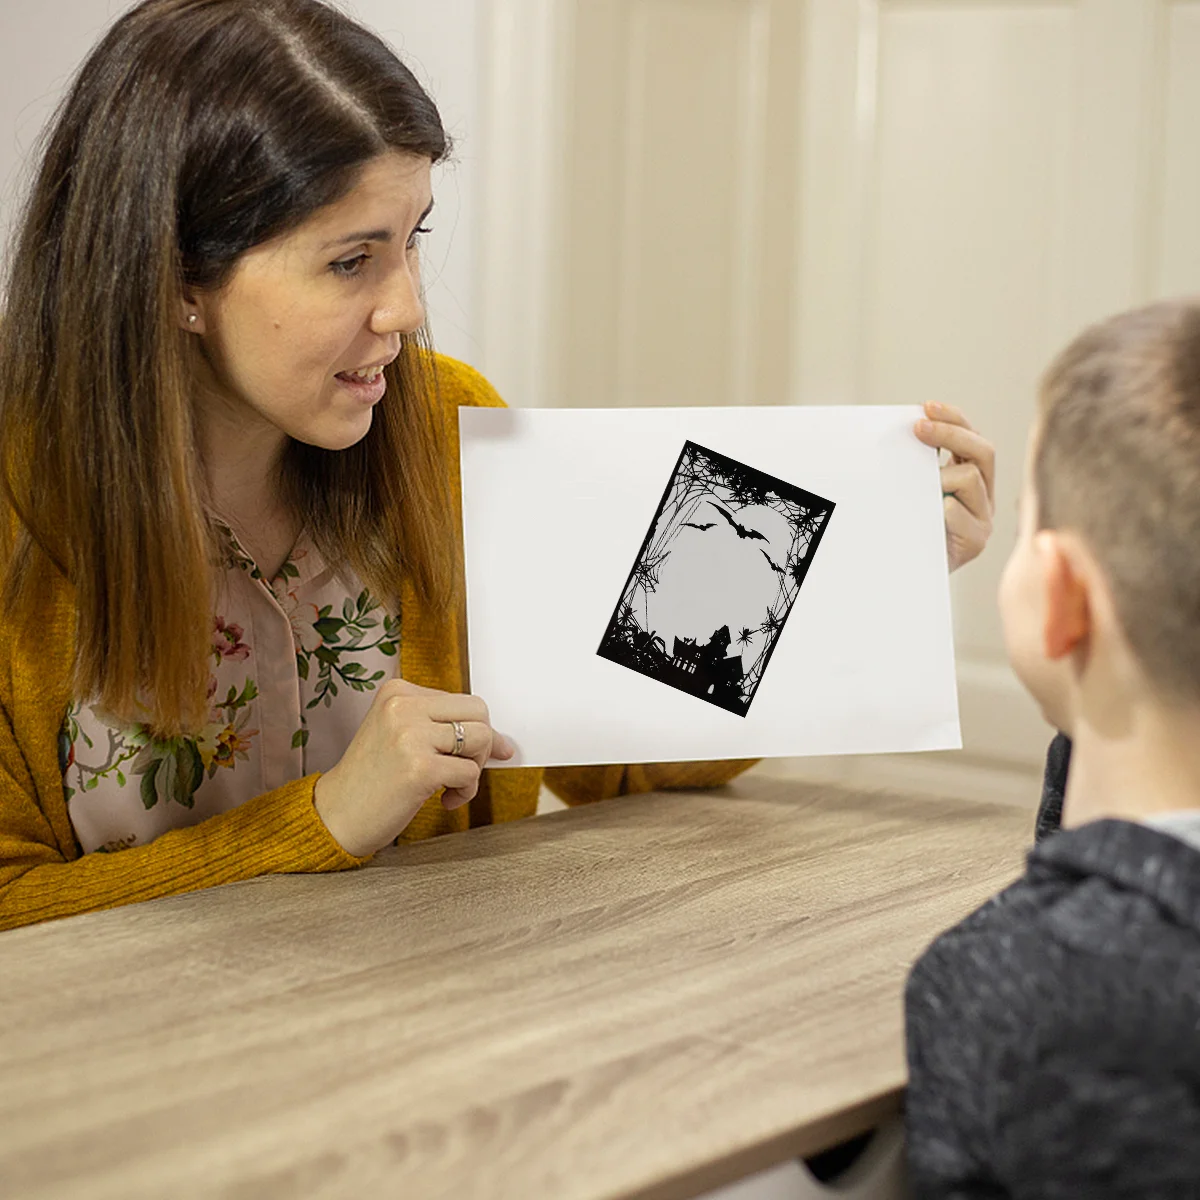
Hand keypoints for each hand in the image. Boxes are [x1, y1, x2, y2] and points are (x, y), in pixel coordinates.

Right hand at [313, 679, 514, 857]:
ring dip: (474, 768)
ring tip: (450, 785)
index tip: (468, 756)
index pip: (464, 700)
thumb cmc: (373, 779)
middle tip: (460, 770)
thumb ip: (447, 731)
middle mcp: (402, 706)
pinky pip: (470, 773)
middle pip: (479, 712)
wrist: (334, 815)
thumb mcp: (404, 739)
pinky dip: (465, 791)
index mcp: (398, 692)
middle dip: (481, 745)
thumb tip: (506, 745)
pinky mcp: (419, 768)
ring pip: (480, 738)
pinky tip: (444, 801)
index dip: (475, 731)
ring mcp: (410, 736)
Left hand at [913, 402, 994, 571]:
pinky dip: (933, 508)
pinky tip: (919, 518)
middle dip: (950, 434)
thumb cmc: (908, 529)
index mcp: (974, 479)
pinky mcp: (974, 542)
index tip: (925, 406)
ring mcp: (983, 520)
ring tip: (915, 490)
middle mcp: (985, 497)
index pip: (974, 439)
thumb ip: (919, 465)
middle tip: (917, 428)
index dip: (954, 419)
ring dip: (937, 476)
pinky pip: (953, 511)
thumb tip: (906, 429)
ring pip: (969, 478)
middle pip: (983, 451)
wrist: (906, 577)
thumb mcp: (915, 490)